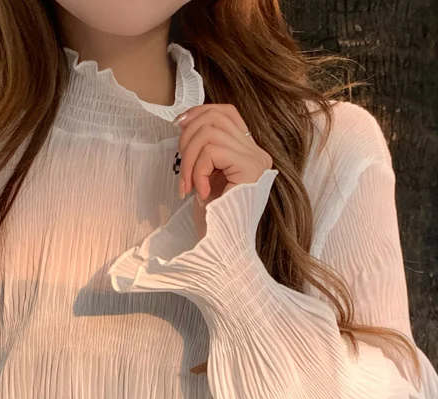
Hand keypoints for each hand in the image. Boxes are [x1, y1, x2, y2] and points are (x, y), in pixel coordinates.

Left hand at [174, 104, 273, 239]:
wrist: (222, 246)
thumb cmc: (212, 217)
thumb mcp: (205, 173)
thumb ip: (204, 147)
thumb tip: (186, 120)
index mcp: (249, 152)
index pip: (226, 112)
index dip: (199, 112)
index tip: (179, 125)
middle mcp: (258, 153)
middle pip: (215, 118)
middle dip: (187, 139)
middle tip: (181, 170)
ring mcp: (257, 160)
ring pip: (210, 132)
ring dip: (189, 159)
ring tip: (188, 185)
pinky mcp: (250, 168)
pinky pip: (212, 151)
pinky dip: (198, 170)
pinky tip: (200, 192)